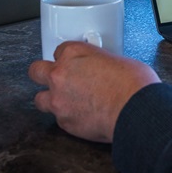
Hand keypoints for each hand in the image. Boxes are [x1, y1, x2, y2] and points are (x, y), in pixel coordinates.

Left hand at [28, 41, 159, 142]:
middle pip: (36, 70)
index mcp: (75, 53)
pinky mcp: (63, 122)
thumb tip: (104, 70)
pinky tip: (82, 116)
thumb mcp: (118, 60)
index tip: (74, 63)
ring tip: (66, 101)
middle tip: (56, 77)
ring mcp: (58, 99)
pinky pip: (57, 119)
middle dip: (44, 74)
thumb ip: (101, 64)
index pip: (60, 50)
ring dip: (50, 98)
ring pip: (39, 98)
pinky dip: (67, 117)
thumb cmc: (132, 84)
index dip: (67, 58)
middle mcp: (61, 74)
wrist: (135, 109)